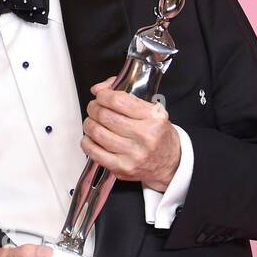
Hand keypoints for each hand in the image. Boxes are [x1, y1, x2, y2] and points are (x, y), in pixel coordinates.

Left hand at [81, 76, 180, 191]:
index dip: (103, 95)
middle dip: (94, 108)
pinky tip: (91, 138)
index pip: (118, 100)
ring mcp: (133, 154)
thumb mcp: (151, 110)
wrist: (170, 163)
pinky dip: (87, 141)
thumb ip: (125, 95)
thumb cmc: (158, 135)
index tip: (101, 95)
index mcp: (153, 117)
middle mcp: (144, 136)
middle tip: (94, 107)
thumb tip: (98, 89)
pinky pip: (94, 152)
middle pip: (105, 116)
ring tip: (92, 122)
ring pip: (97, 132)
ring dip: (89, 124)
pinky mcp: (122, 168)